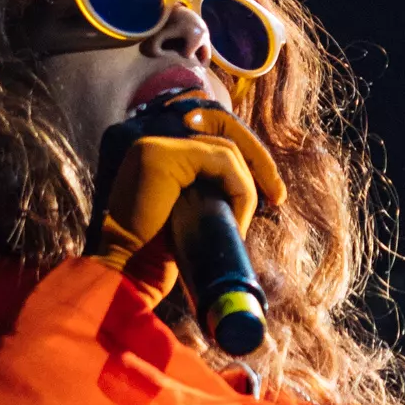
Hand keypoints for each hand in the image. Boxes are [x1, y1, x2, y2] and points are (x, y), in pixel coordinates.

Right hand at [89, 103, 285, 292]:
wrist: (127, 270)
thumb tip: (251, 182)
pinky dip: (239, 188)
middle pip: (223, 133)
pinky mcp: (161, 154)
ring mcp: (155, 142)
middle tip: (277, 195)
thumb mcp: (190, 210)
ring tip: (244, 221)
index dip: (246, 156)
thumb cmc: (157, 252)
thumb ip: (207, 188)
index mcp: (158, 149)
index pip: (212, 134)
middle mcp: (153, 138)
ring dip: (246, 187)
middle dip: (258, 161)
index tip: (269, 191)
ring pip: (226, 150)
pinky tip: (239, 216)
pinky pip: (221, 160)